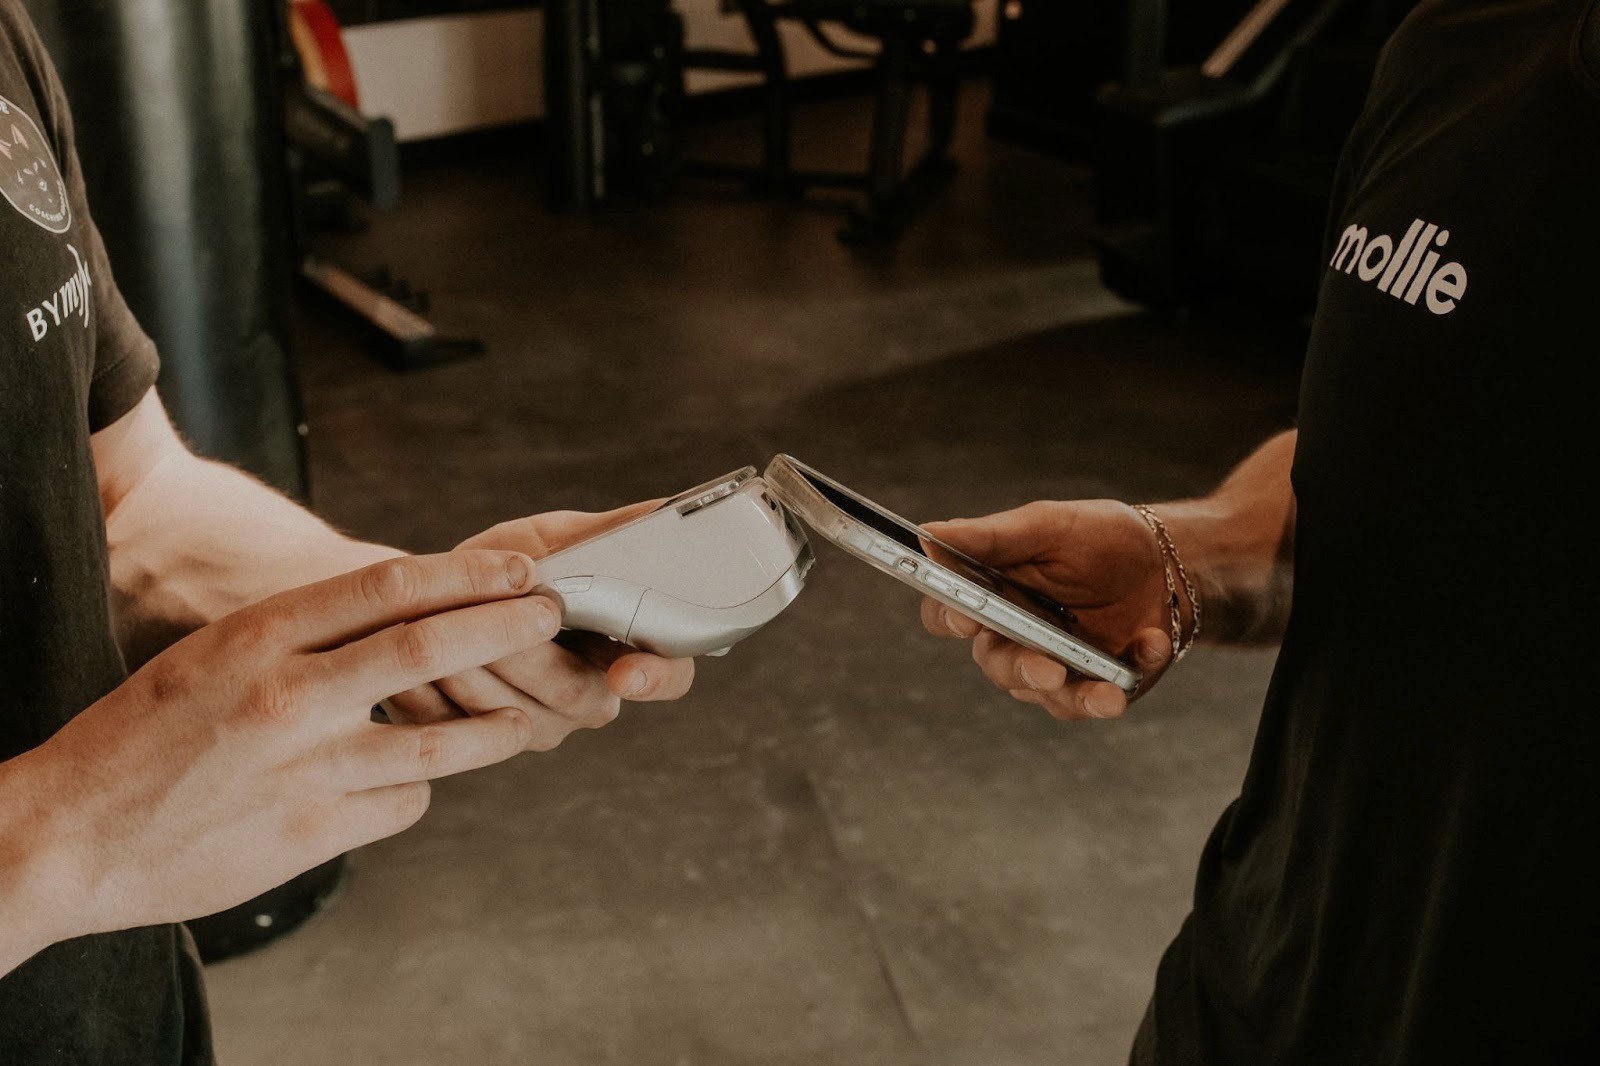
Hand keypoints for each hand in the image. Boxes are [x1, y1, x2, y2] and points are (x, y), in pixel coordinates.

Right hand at [1, 552, 551, 960]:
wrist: (71, 833)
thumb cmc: (145, 733)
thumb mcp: (214, 655)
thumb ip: (303, 636)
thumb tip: (402, 618)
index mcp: (260, 636)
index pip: (387, 586)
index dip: (466, 575)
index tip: (517, 570)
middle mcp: (289, 696)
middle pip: (428, 648)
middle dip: (506, 629)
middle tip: (551, 619)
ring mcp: (305, 768)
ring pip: (439, 744)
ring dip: (496, 729)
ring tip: (525, 723)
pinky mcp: (313, 832)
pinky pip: (402, 804)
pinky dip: (421, 791)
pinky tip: (419, 785)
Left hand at [380, 503, 695, 748]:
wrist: (431, 598)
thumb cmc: (507, 565)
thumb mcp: (559, 540)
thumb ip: (607, 533)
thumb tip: (664, 510)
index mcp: (627, 649)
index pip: (669, 676)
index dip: (654, 677)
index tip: (627, 671)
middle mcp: (591, 698)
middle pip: (576, 693)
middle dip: (530, 649)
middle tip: (496, 610)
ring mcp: (537, 727)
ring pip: (513, 712)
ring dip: (473, 661)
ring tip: (438, 619)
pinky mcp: (478, 743)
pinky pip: (457, 725)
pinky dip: (429, 681)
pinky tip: (408, 646)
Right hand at [920, 500, 1176, 719]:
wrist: (1168, 564)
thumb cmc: (1098, 538)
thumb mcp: (1049, 526)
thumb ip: (991, 536)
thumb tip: (927, 534)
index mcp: (990, 594)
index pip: (947, 613)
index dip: (950, 618)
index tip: (967, 616)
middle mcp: (1013, 637)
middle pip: (996, 664)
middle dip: (1022, 669)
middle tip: (1048, 670)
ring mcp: (1054, 667)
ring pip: (1047, 695)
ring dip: (1078, 694)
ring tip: (1109, 691)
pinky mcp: (1095, 687)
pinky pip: (1101, 697)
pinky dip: (1131, 672)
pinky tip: (1152, 643)